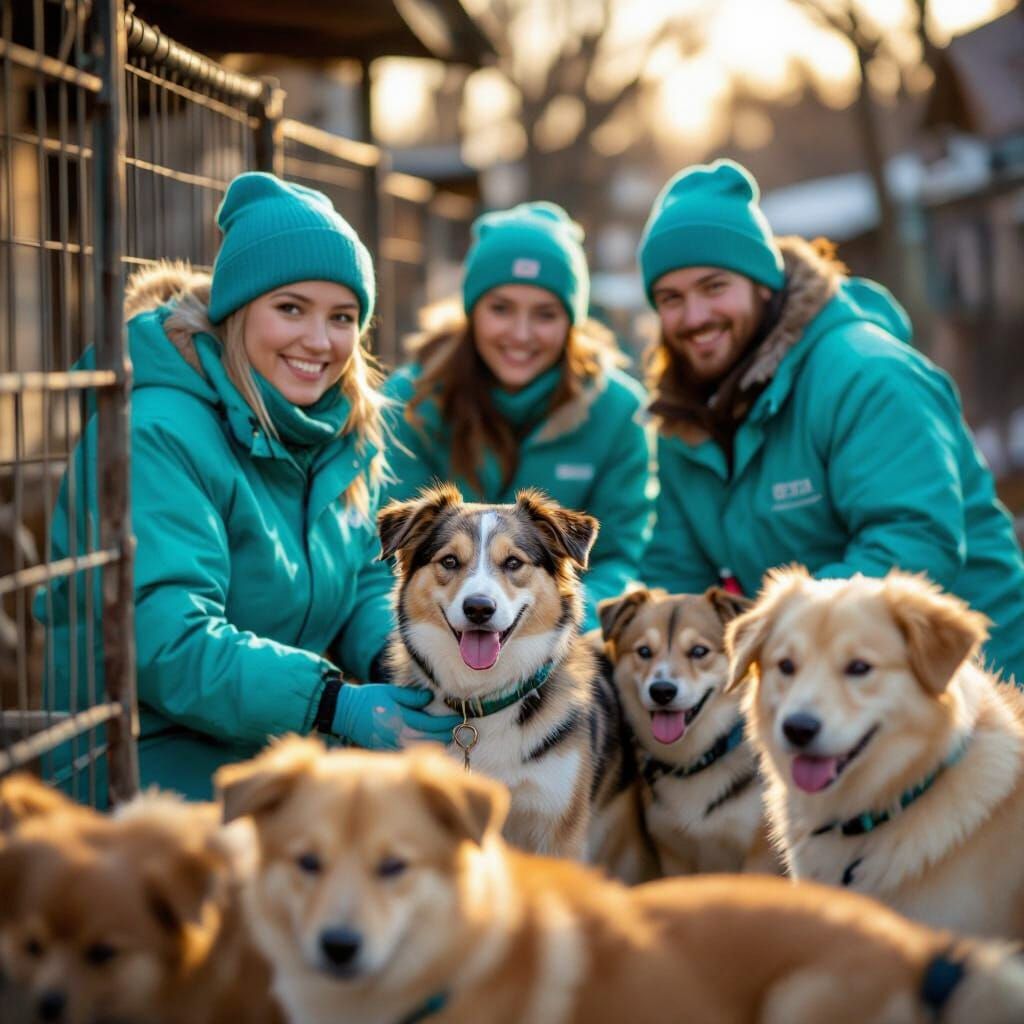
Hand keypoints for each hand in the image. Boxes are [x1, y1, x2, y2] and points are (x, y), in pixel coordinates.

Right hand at [331, 684, 460, 750]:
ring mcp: (392, 746)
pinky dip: (422, 749)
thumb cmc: (369, 698)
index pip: (431, 724)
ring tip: (448, 737)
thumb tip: (430, 698)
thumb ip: (411, 696)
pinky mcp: (386, 752)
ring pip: (421, 749)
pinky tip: (430, 744)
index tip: (458, 718)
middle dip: (446, 734)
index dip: (447, 723)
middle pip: (430, 739)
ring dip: (437, 743)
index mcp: (400, 719)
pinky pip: (409, 753)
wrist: (346, 713)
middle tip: (457, 729)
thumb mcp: (390, 691)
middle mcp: (398, 735)